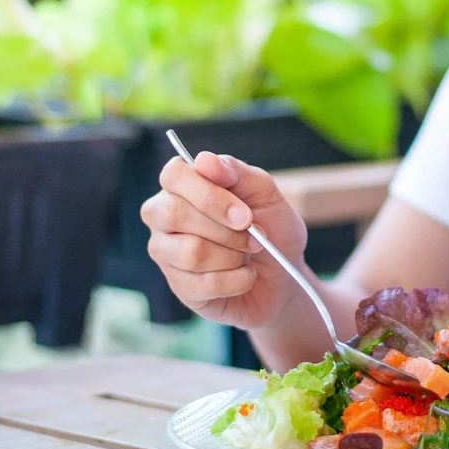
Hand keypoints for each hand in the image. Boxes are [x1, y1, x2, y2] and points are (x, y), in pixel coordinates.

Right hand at [140, 152, 307, 329]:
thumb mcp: (264, 192)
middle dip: (225, 230)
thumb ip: (236, 171)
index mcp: (182, 186)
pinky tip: (245, 276)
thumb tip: (204, 161)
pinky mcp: (180, 287)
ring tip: (250, 254)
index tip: (244, 214)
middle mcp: (164, 217)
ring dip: (234, 255)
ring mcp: (167, 254)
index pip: (173, 175)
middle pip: (174, 214)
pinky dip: (237, 280)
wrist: (284, 275)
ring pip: (191, 252)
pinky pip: (203, 284)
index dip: (209, 195)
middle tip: (256, 236)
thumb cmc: (271, 227)